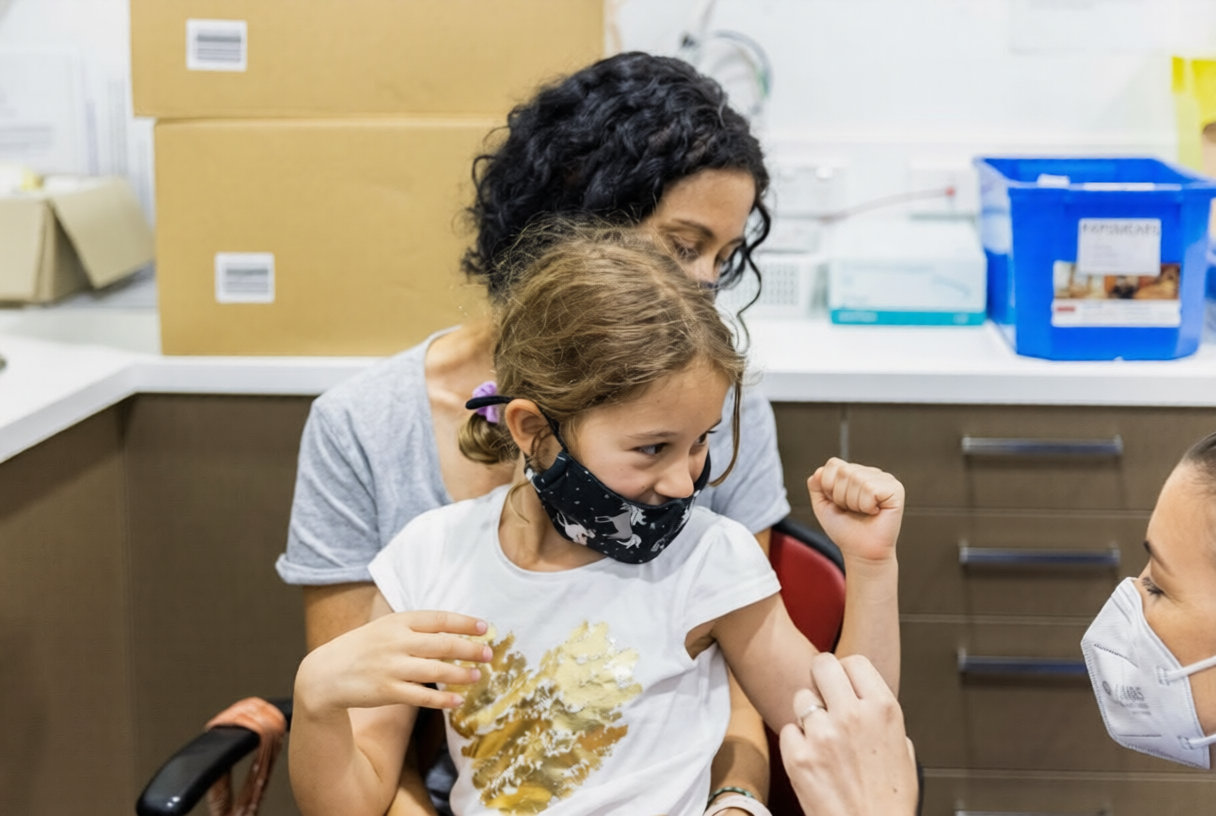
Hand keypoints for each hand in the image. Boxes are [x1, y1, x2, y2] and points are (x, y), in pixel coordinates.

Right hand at [295, 609, 492, 714]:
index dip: (464, 622)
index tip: (484, 627)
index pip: (438, 619)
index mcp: (397, 622)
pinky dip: (442, 700)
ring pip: (436, 670)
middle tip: (488, 653)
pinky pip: (422, 697)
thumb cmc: (360, 649)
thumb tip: (451, 629)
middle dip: (469, 649)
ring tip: (477, 676)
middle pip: (442, 644)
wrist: (324, 674)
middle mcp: (396, 642)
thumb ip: (413, 627)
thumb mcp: (383, 628)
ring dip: (460, 674)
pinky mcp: (387, 691)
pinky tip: (457, 701)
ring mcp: (391, 667)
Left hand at [778, 653, 917, 815]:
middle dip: (821, 678)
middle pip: (822, 665)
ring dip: (807, 713)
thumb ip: (881, 718)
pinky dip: (796, 742)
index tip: (844, 682)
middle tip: (823, 694)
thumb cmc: (890, 800)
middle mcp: (852, 715)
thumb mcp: (903, 749)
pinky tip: (812, 758)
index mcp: (883, 709)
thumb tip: (866, 701)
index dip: (846, 672)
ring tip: (821, 737)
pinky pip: (788, 730)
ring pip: (801, 698)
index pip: (854, 661)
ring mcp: (822, 734)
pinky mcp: (798, 756)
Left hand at [807, 458, 902, 564]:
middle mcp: (871, 473)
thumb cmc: (846, 530)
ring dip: (854, 503)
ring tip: (863, 512)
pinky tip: (874, 512)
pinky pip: (871, 489)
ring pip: (857, 479)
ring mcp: (885, 480)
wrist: (860, 551)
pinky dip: (867, 506)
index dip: (829, 487)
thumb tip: (819, 471)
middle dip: (841, 496)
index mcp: (855, 473)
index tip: (839, 504)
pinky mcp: (896, 490)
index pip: (833, 464)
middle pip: (844, 471)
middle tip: (852, 510)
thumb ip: (816, 485)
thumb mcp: (823, 505)